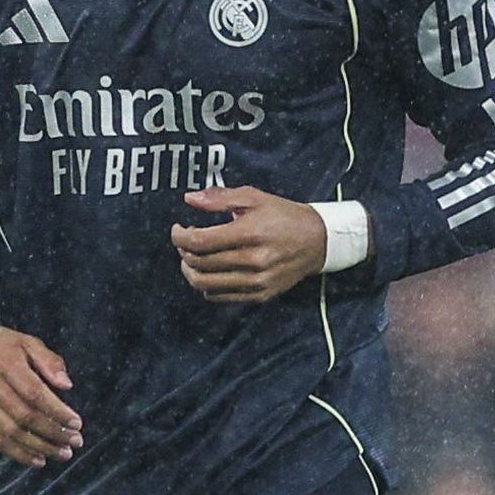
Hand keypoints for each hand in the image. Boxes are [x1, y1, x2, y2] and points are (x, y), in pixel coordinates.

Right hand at [0, 324, 82, 467]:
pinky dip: (17, 453)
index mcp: (3, 361)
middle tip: (74, 441)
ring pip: (9, 433)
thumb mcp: (27, 342)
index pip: (34, 393)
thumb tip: (67, 385)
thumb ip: (49, 362)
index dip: (57, 412)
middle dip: (53, 433)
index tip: (76, 423)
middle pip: (23, 416)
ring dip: (39, 447)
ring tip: (61, 453)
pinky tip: (36, 458)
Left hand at [171, 185, 326, 303]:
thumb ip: (220, 198)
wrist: (317, 241)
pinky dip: (206, 285)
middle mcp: (252, 260)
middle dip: (183, 252)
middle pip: (200, 263)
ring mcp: (256, 281)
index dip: (180, 237)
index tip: (177, 230)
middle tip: (185, 242)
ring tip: (191, 258)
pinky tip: (209, 272)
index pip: (200, 242)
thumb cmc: (284, 216)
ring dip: (190, 271)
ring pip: (205, 284)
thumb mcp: (254, 198)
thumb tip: (190, 199)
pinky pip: (220, 296)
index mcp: (250, 233)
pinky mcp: (259, 295)